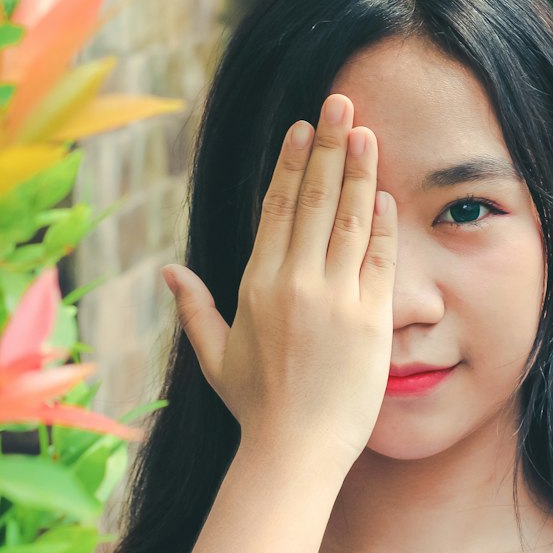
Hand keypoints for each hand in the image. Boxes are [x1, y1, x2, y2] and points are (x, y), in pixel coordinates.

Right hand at [163, 94, 396, 474]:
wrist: (295, 451)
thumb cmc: (257, 407)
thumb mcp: (216, 355)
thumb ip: (194, 308)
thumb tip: (168, 271)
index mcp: (256, 284)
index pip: (276, 208)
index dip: (291, 164)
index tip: (301, 128)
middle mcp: (293, 281)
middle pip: (313, 198)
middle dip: (326, 145)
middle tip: (339, 102)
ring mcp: (332, 297)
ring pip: (347, 218)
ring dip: (357, 169)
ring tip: (364, 129)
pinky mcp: (368, 318)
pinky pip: (377, 257)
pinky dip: (381, 221)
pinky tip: (384, 190)